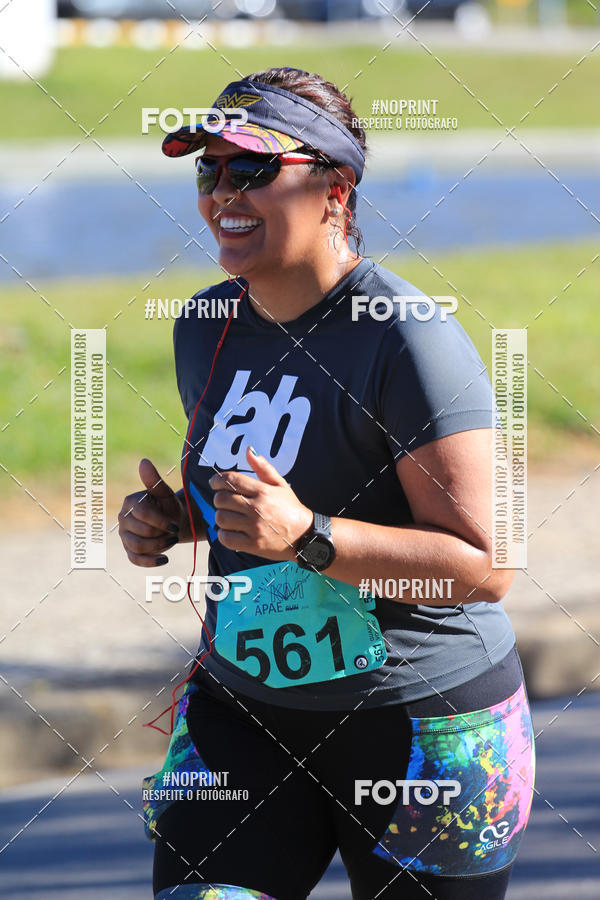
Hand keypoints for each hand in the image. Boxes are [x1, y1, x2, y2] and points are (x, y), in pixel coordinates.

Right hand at [118, 459, 185, 566]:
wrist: (173, 521)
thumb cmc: (169, 506)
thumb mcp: (165, 493)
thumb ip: (154, 481)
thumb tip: (144, 461)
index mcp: (130, 502)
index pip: (142, 515)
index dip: (160, 521)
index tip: (174, 524)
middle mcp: (122, 518)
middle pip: (140, 533)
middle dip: (161, 535)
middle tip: (174, 533)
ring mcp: (124, 535)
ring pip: (137, 547)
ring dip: (158, 547)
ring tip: (172, 541)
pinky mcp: (129, 550)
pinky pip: (135, 560)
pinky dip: (150, 562)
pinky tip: (165, 559)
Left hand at [209, 447, 312, 561]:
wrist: (306, 536)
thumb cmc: (291, 509)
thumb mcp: (280, 484)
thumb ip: (263, 467)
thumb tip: (249, 450)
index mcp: (263, 491)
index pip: (231, 480)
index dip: (217, 479)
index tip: (214, 482)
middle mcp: (257, 508)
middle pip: (221, 499)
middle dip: (219, 499)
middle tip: (225, 502)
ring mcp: (254, 527)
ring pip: (221, 518)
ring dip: (221, 516)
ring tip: (229, 517)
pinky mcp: (253, 544)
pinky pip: (226, 538)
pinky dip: (224, 534)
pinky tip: (231, 531)